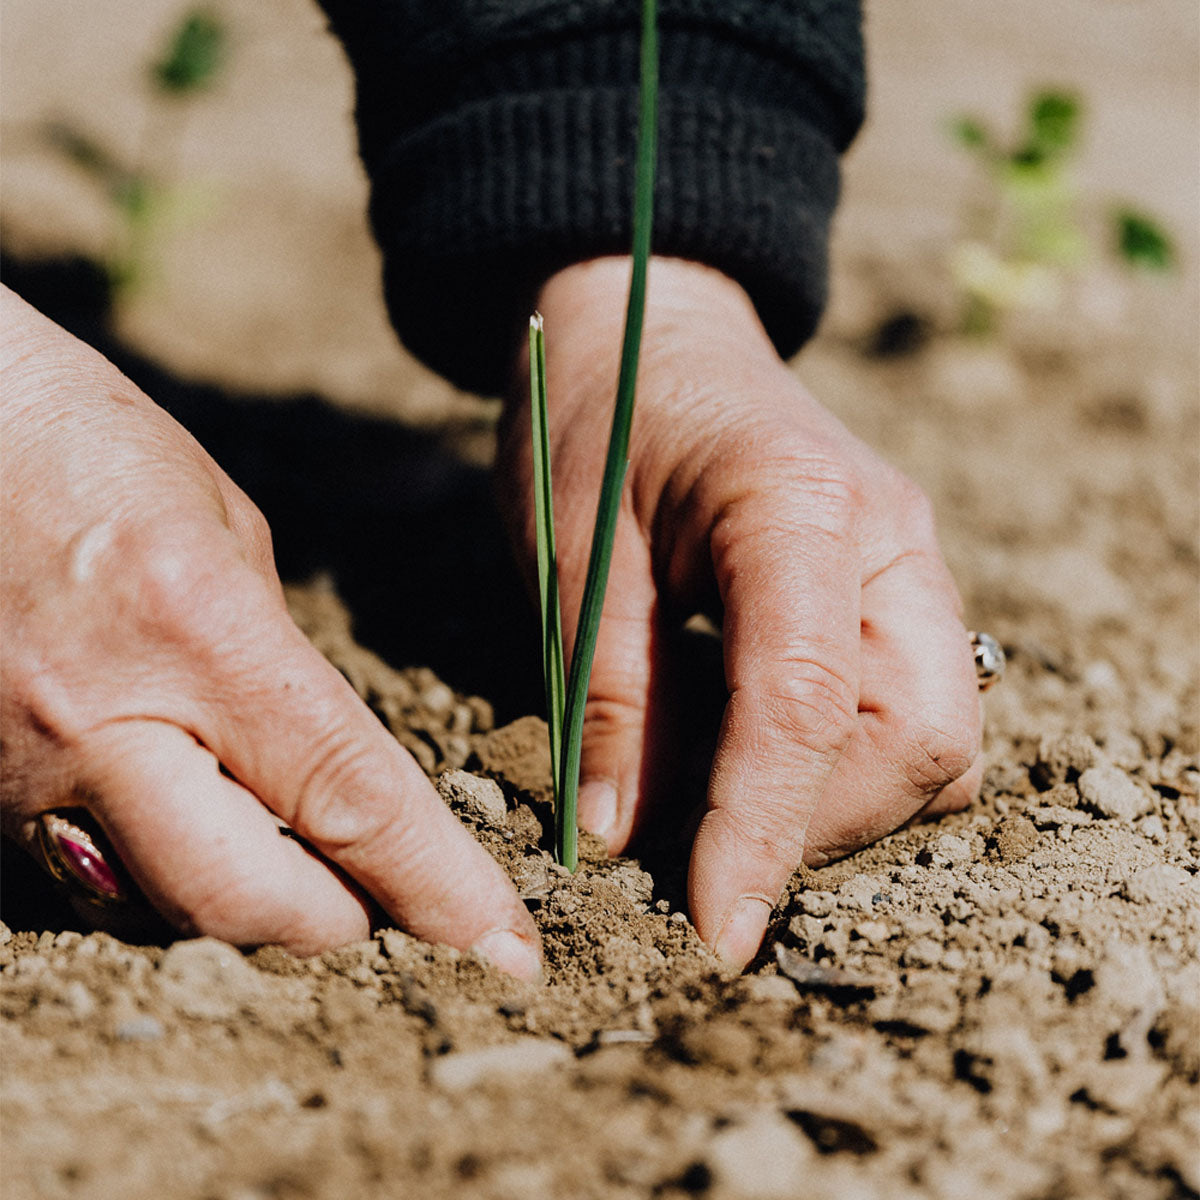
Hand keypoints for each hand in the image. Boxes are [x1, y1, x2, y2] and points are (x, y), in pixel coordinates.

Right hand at [0, 287, 540, 977]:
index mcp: (197, 629)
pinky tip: (184, 827)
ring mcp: (12, 772)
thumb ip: (274, 664)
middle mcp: (99, 720)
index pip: (348, 796)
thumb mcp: (223, 530)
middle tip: (383, 907)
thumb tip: (317, 770)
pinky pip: (78, 881)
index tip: (504, 944)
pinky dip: (153, 879)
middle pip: (245, 901)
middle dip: (337, 924)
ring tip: (291, 865)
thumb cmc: (85, 445)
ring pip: (155, 911)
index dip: (438, 885)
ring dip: (243, 908)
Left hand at [500, 258, 980, 968]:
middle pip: (921, 740)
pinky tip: (750, 759)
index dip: (765, 831)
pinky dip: (841, 768)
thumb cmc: (595, 417)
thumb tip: (624, 840)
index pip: (809, 704)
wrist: (647, 328)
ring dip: (836, 805)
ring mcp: (908, 564)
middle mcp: (890, 539)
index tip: (717, 931)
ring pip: (933, 741)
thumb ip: (610, 694)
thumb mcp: (573, 550)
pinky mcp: (894, 592)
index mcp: (799, 505)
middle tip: (705, 854)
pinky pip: (908, 714)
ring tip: (720, 806)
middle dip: (818, 824)